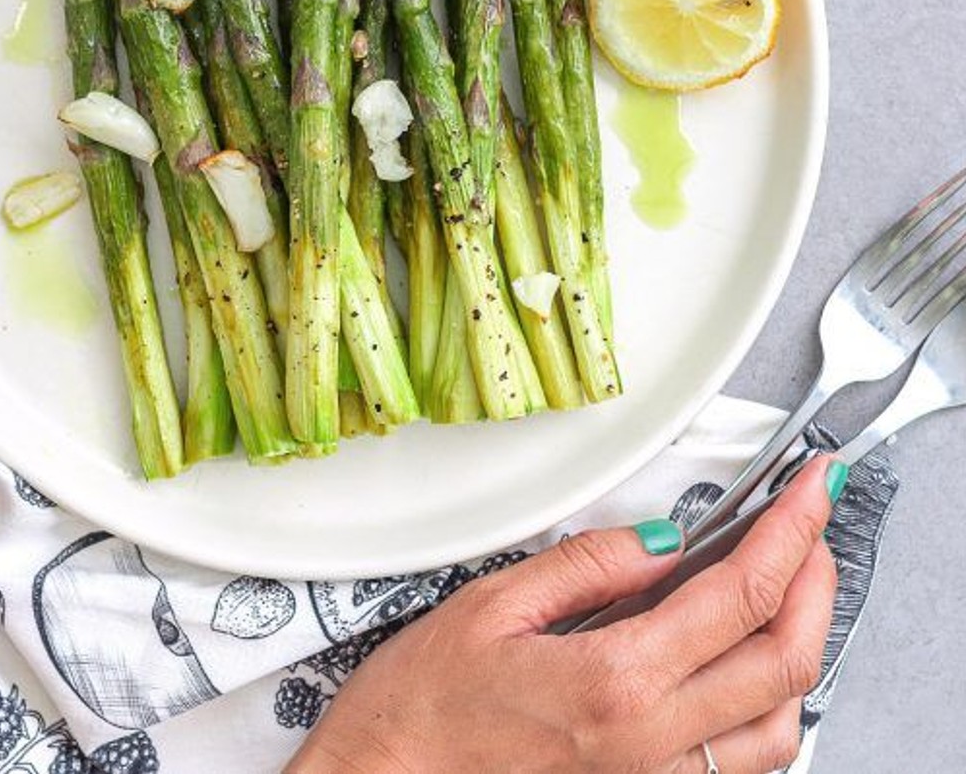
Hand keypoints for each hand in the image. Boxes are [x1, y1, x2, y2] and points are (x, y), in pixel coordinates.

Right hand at [288, 457, 841, 773]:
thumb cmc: (421, 711)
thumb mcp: (492, 607)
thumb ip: (588, 566)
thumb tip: (661, 538)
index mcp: (614, 682)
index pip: (740, 595)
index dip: (790, 532)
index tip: (809, 492)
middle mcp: (650, 742)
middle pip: (784, 660)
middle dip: (816, 580)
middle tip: (810, 527)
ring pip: (781, 723)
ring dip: (800, 648)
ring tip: (787, 591)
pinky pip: (741, 763)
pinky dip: (767, 706)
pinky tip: (743, 668)